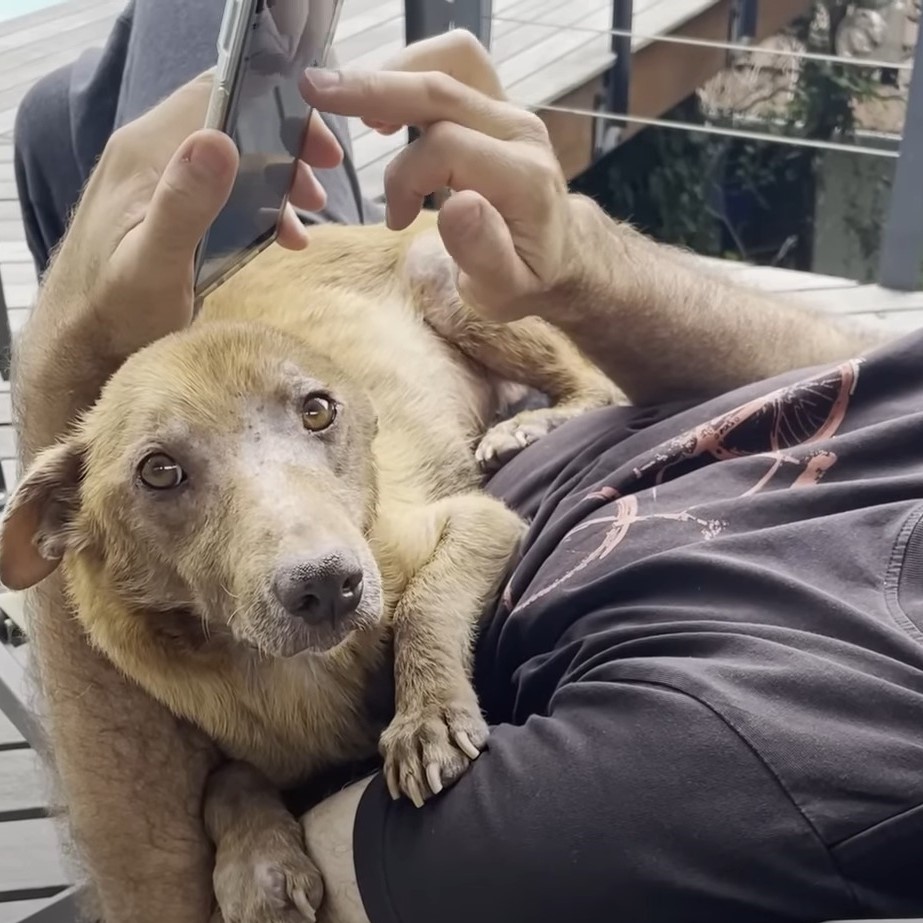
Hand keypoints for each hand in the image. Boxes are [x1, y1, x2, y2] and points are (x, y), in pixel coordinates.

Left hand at [47, 69, 342, 357]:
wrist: (79, 346)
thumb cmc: (114, 312)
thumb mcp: (154, 265)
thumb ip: (183, 204)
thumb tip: (218, 142)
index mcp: (145, 154)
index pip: (217, 95)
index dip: (274, 109)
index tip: (317, 148)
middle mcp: (146, 154)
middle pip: (227, 122)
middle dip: (282, 148)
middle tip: (318, 185)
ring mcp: (153, 181)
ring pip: (227, 157)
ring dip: (274, 179)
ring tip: (308, 213)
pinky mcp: (161, 207)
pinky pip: (217, 187)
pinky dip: (255, 204)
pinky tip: (279, 236)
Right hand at [299, 30, 579, 323]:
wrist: (561, 257)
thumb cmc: (526, 279)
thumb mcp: (505, 290)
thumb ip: (483, 252)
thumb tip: (457, 204)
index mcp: (524, 180)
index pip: (446, 148)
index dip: (404, 178)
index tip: (397, 221)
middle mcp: (522, 133)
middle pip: (443, 87)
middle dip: (375, 88)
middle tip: (317, 90)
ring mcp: (511, 112)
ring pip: (451, 61)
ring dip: (396, 72)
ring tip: (352, 101)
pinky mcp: (498, 106)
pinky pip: (456, 66)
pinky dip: (413, 74)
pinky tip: (384, 107)